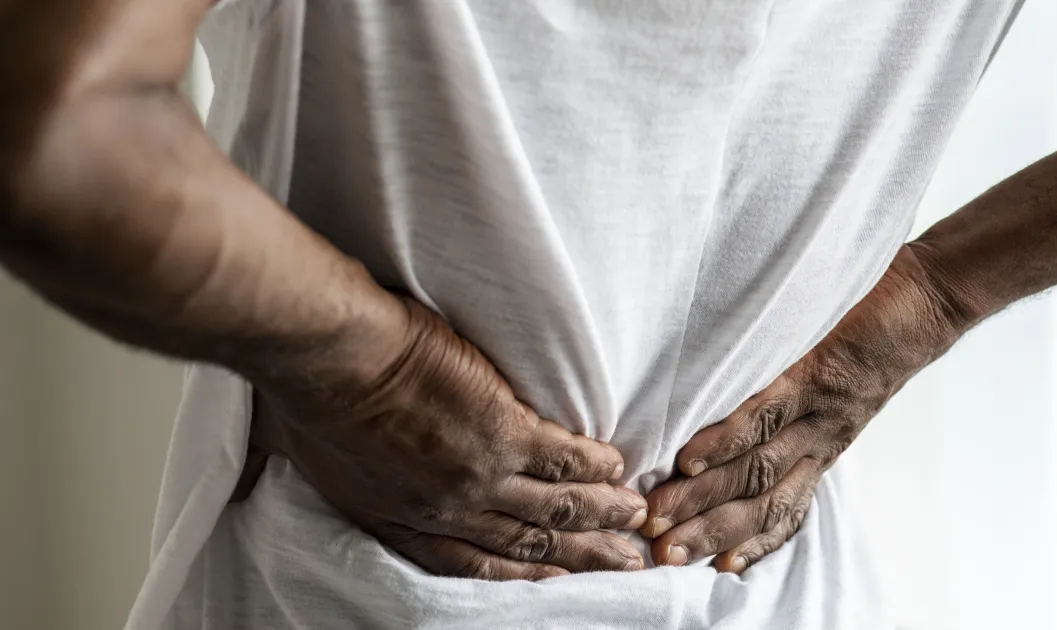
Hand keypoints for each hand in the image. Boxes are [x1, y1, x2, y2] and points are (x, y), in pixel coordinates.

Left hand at [234, 293, 648, 580]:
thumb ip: (287, 471)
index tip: (550, 578)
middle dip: (575, 558)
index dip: (517, 574)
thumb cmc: (301, 396)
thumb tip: (237, 480)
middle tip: (617, 563)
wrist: (326, 356)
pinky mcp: (503, 430)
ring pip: (552, 508)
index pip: (467, 561)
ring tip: (631, 518)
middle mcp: (444, 509)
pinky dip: (592, 468)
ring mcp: (478, 474)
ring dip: (596, 517)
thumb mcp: (285, 453)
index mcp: (396, 519)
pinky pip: (563, 458)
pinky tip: (616, 469)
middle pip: (524, 545)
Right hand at [641, 245, 964, 572]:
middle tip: (660, 552)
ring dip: (705, 498)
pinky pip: (766, 415)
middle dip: (705, 531)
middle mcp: (821, 443)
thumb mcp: (839, 392)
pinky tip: (690, 461)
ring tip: (661, 516)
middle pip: (758, 502)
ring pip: (756, 469)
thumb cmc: (876, 341)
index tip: (702, 567)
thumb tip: (745, 425)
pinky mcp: (818, 375)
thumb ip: (798, 411)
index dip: (745, 544)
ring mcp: (820, 412)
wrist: (931, 303)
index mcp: (822, 450)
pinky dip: (725, 441)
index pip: (781, 511)